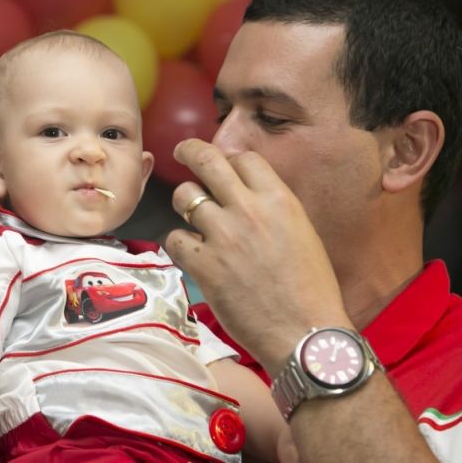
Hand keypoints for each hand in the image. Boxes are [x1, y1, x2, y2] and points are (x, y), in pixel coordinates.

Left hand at [164, 139, 352, 373]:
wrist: (306, 334)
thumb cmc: (311, 289)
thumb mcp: (301, 233)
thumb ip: (271, 209)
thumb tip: (245, 195)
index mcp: (279, 200)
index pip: (244, 157)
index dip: (230, 160)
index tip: (223, 166)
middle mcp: (249, 210)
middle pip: (206, 159)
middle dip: (189, 150)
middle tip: (182, 151)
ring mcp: (223, 236)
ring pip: (183, 196)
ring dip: (183, 204)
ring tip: (191, 218)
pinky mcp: (203, 265)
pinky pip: (174, 238)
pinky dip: (178, 244)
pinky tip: (190, 253)